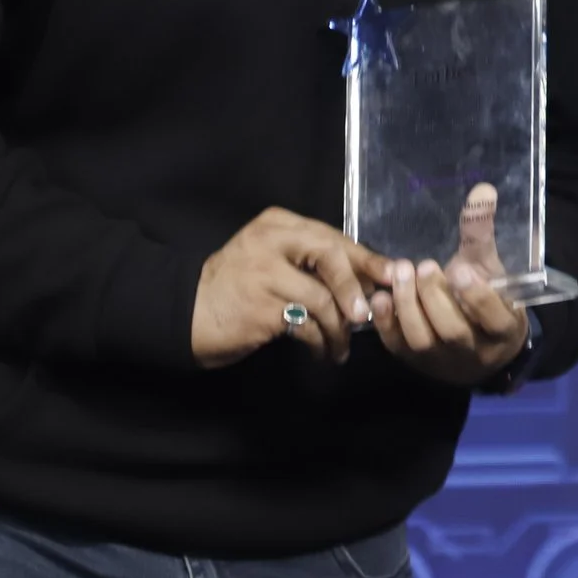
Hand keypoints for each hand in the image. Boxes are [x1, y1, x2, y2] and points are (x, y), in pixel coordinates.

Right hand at [194, 207, 390, 367]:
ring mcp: (263, 273)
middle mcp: (270, 242)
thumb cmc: (235, 289)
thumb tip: (368, 279)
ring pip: (322, 298)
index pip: (332, 237)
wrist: (184, 313)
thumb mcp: (272, 261)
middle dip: (355, 288)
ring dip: (338, 328)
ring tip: (340, 347)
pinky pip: (306, 325)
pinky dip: (320, 342)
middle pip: (330, 256)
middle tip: (368, 316)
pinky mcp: (260, 308)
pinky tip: (322, 353)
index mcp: (277, 224)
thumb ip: (311, 263)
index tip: (393, 275)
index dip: (366, 258)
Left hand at [371, 182, 530, 386]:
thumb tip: (482, 190)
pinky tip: (380, 296)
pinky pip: (398, 347)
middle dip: (435, 298)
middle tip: (422, 266)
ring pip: (423, 340)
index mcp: (504, 329)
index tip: (460, 269)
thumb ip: (482, 234)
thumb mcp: (490, 267)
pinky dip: (386, 323)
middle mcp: (475, 352)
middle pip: (453, 331)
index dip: (478, 297)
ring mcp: (442, 362)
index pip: (495, 318)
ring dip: (408, 306)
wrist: (479, 343)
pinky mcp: (415, 363)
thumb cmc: (488, 296)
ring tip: (400, 272)